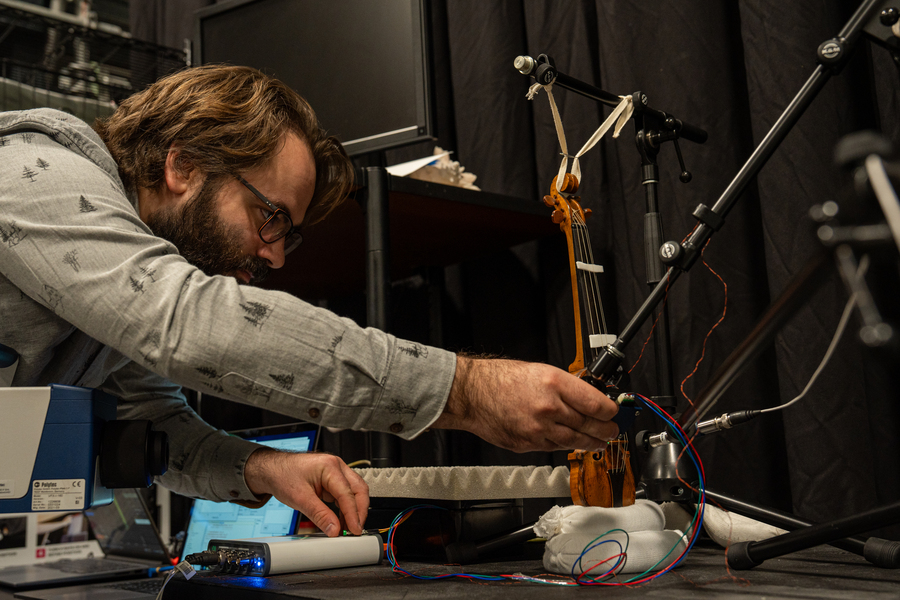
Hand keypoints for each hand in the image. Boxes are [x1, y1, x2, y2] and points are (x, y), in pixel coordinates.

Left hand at [243, 450, 367, 536]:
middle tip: (355, 530)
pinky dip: (345, 508)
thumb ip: (320, 515)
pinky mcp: (332, 479)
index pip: (347, 494)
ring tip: (348, 529)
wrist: (272, 470)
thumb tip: (334, 529)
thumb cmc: (283, 475)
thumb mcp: (300, 498)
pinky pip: (345, 494)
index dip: (353, 514)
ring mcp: (335, 472)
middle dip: (359, 511)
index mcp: (330, 466)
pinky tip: (342, 520)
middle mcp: (336, 467)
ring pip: (354, 492)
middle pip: (358, 490)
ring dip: (353, 510)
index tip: (354, 530)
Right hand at [432, 356, 619, 451]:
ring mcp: (538, 429)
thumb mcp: (539, 371)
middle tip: (612, 430)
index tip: (614, 412)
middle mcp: (549, 408)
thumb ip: (564, 385)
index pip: (595, 403)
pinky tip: (572, 443)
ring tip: (599, 442)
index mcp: (554, 383)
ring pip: (575, 441)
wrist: (472, 394)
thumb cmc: (500, 379)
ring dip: (591, 443)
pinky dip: (566, 446)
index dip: (610, 411)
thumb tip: (586, 397)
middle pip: (589, 425)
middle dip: (605, 430)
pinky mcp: (528, 444)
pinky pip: (555, 448)